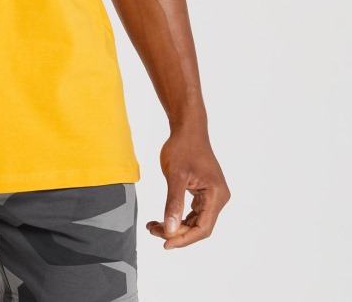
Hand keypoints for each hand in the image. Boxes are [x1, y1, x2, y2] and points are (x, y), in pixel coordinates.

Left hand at [145, 125, 230, 248]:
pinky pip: (193, 212)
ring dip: (175, 225)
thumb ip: (173, 203)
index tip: (165, 243)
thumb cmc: (183, 147)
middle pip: (199, 227)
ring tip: (153, 226)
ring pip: (195, 221)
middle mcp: (218, 198)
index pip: (202, 228)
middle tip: (153, 230)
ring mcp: (212, 195)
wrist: (188, 129)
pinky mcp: (204, 192)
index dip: (184, 239)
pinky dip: (178, 216)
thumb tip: (169, 230)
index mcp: (216, 195)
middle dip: (176, 232)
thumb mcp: (175, 175)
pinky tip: (162, 218)